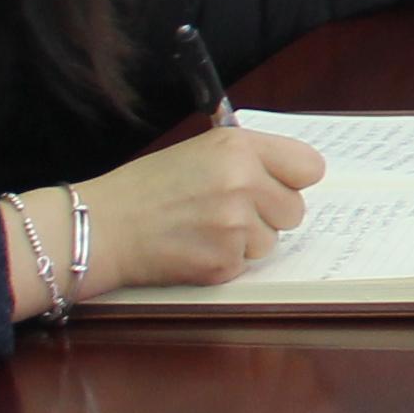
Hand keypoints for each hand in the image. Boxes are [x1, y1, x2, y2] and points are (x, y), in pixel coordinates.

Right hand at [48, 128, 328, 304]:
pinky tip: (194, 247)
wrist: (103, 226)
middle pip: (295, 209)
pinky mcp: (223, 262)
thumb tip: (293, 174)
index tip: (277, 184)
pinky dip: (224, 261)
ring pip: (272, 241)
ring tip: (204, 228)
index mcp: (239, 148)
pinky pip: (245, 264)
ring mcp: (235, 226)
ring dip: (246, 240)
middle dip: (269, 214)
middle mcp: (243, 183)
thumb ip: (248, 158)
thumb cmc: (147, 187)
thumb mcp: (200, 150)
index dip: (293, 179)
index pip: (310, 167)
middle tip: (229, 211)